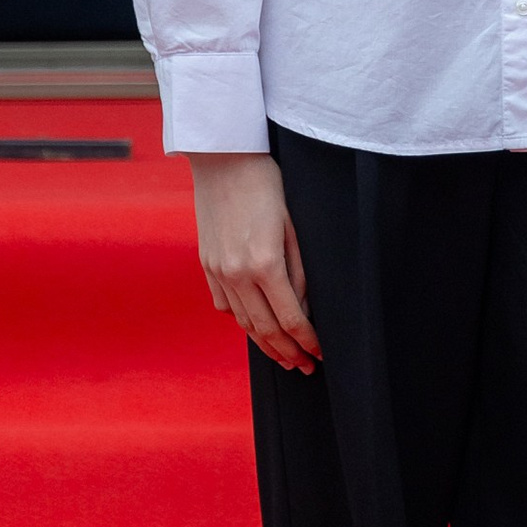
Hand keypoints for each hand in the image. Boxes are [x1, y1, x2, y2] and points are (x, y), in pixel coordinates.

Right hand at [189, 151, 320, 371]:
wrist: (223, 159)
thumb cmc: (265, 184)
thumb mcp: (293, 226)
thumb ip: (299, 271)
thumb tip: (304, 308)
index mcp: (264, 263)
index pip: (291, 318)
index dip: (307, 341)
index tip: (320, 353)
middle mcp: (236, 273)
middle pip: (265, 329)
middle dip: (288, 353)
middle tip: (305, 367)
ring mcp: (217, 271)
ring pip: (242, 322)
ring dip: (265, 344)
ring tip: (283, 358)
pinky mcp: (207, 264)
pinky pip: (224, 305)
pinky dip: (241, 321)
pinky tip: (255, 328)